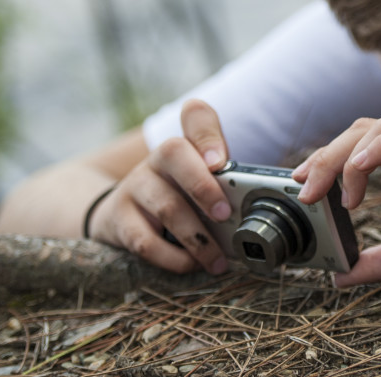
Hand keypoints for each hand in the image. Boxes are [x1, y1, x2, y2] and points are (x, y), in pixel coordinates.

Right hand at [88, 100, 232, 274]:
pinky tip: (190, 265)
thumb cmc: (177, 198)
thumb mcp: (200, 182)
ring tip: (218, 260)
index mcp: (185, 144)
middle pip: (174, 152)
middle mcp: (157, 158)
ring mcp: (135, 186)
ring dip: (198, 238)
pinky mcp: (119, 219)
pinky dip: (174, 258)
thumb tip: (261, 211)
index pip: (195, 115)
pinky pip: (146, 241)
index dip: (208, 133)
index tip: (220, 162)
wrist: (119, 213)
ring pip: (166, 205)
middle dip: (203, 187)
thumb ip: (230, 186)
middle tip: (226, 215)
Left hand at [293, 118, 380, 285]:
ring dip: (344, 156)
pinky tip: (358, 171)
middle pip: (363, 132)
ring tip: (327, 191)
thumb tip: (342, 274)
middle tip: (304, 190)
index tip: (305, 189)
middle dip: (326, 158)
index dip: (330, 162)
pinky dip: (380, 148)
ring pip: (380, 129)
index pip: (364, 146)